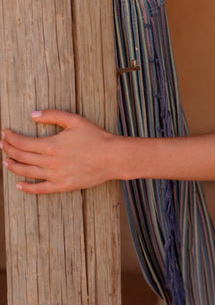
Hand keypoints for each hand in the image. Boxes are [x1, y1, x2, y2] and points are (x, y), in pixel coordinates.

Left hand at [1, 110, 116, 194]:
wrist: (113, 158)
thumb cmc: (96, 138)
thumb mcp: (74, 120)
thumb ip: (52, 115)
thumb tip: (33, 115)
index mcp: (50, 145)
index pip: (22, 142)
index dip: (10, 137)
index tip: (5, 133)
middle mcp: (49, 162)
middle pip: (21, 156)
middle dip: (8, 150)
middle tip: (2, 145)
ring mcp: (55, 176)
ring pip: (27, 172)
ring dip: (13, 166)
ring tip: (6, 161)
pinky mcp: (63, 186)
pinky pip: (40, 189)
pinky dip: (27, 188)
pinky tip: (19, 185)